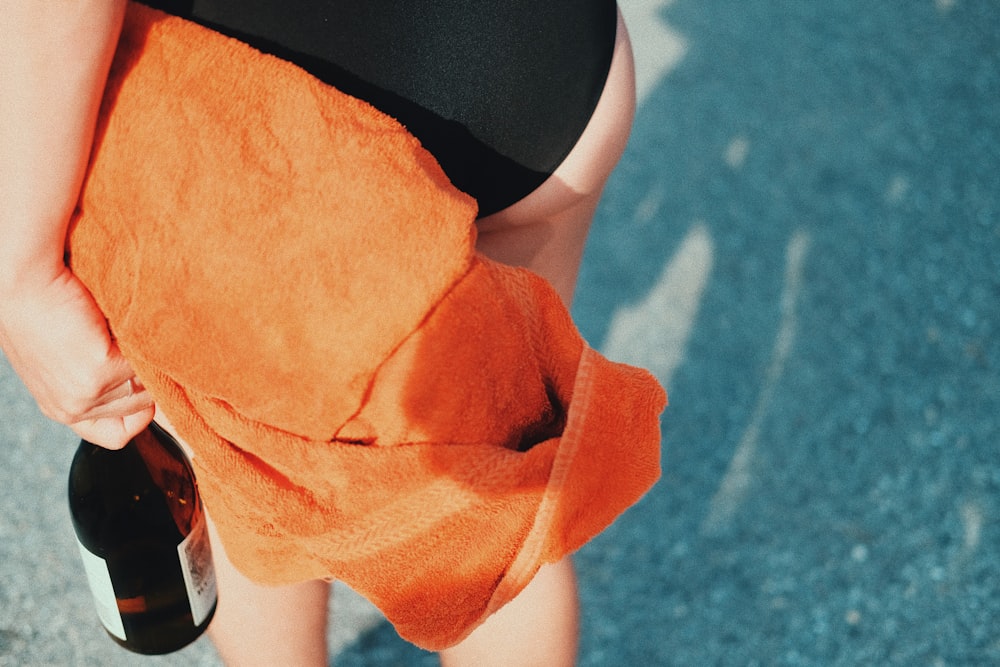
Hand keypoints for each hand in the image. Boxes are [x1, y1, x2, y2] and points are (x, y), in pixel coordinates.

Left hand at [0, 266, 153, 448]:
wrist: (21, 279)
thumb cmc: (41, 307)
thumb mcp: (67, 357)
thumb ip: (101, 379)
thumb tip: (154, 386)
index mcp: (61, 407)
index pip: (116, 434)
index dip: (137, 413)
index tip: (141, 385)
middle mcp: (70, 409)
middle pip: (141, 409)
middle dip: (144, 377)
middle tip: (126, 342)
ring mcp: (85, 394)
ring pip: (148, 386)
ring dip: (143, 358)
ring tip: (120, 330)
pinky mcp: (99, 371)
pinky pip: (147, 364)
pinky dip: (141, 341)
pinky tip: (119, 321)